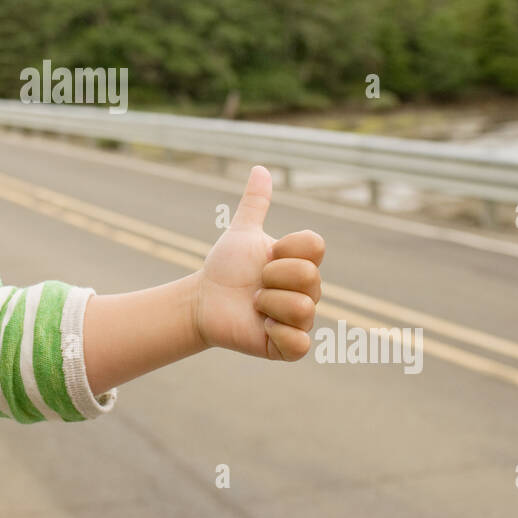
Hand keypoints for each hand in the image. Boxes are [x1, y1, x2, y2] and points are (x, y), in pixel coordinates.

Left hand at [192, 165, 323, 359]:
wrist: (203, 301)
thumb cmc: (225, 268)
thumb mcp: (241, 233)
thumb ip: (254, 204)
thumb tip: (260, 169)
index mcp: (302, 263)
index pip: (315, 247)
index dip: (286, 249)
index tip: (266, 255)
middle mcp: (308, 292)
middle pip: (309, 277)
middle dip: (271, 277)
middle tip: (254, 284)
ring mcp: (300, 321)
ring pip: (304, 308)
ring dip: (268, 304)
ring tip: (254, 305)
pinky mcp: (289, 348)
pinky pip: (301, 344)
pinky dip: (277, 333)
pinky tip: (261, 326)